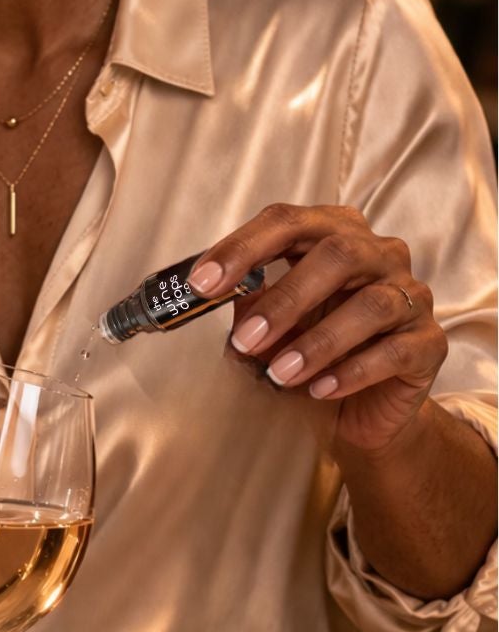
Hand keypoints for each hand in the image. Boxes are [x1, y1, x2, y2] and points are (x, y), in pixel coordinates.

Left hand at [190, 204, 448, 456]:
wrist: (365, 409)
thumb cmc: (316, 352)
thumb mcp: (274, 326)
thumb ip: (251, 306)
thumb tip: (213, 298)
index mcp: (337, 233)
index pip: (289, 222)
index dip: (243, 248)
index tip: (201, 283)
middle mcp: (380, 254)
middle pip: (338, 254)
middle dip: (285, 298)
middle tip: (246, 339)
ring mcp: (411, 295)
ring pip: (370, 305)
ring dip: (318, 342)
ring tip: (279, 375)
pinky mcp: (430, 343)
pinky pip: (395, 351)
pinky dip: (352, 371)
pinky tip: (318, 390)